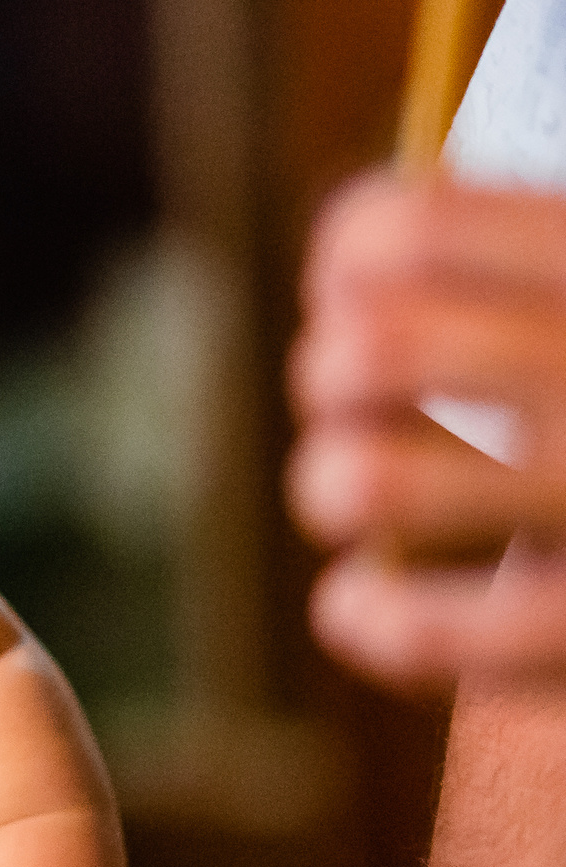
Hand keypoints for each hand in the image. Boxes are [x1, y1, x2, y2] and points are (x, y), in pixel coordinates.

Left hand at [291, 173, 565, 686]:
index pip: (410, 235)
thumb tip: (354, 258)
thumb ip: (536, 259)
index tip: (355, 292)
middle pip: (368, 354)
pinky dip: (364, 614)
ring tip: (360, 486)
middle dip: (330, 375)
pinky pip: (421, 631)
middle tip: (357, 397)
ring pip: (366, 484)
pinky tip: (368, 601)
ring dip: (334, 484)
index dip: (346, 259)